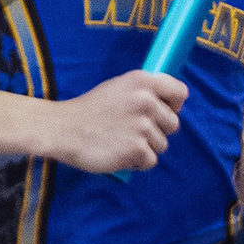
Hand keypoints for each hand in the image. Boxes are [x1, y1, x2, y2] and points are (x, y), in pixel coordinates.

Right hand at [52, 70, 185, 173]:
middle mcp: (146, 100)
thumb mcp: (118, 87)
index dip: (173, 106)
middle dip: (157, 131)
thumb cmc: (90, 110)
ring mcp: (142, 126)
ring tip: (121, 141)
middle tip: (132, 131)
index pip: (180, 92)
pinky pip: (151, 160)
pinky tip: (119, 153)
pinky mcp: (136, 148)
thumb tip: (168, 105)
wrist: (63, 129)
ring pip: (162, 144)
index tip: (161, 112)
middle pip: (173, 124)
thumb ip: (144, 92)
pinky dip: (137, 162)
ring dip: (145, 148)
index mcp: (142, 80)